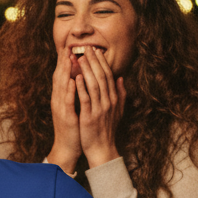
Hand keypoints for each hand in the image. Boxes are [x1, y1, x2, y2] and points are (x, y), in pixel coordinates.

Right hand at [46, 51, 81, 173]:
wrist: (67, 148)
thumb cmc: (73, 128)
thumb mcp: (74, 108)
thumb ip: (76, 94)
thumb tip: (80, 80)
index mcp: (61, 98)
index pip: (62, 76)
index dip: (64, 62)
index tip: (69, 48)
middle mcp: (58, 100)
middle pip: (59, 77)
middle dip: (62, 62)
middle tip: (66, 46)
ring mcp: (61, 108)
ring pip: (62, 86)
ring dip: (65, 71)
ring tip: (68, 57)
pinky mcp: (66, 116)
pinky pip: (68, 101)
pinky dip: (70, 90)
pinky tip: (74, 80)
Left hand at [75, 45, 124, 167]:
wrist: (102, 149)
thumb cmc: (107, 130)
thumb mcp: (118, 111)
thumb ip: (120, 94)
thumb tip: (121, 78)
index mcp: (113, 99)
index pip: (108, 76)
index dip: (102, 62)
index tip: (96, 50)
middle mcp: (108, 102)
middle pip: (101, 77)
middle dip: (94, 61)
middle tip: (87, 48)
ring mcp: (99, 109)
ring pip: (93, 85)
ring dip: (87, 70)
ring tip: (80, 57)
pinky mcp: (89, 117)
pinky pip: (85, 99)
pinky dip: (81, 88)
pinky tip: (76, 77)